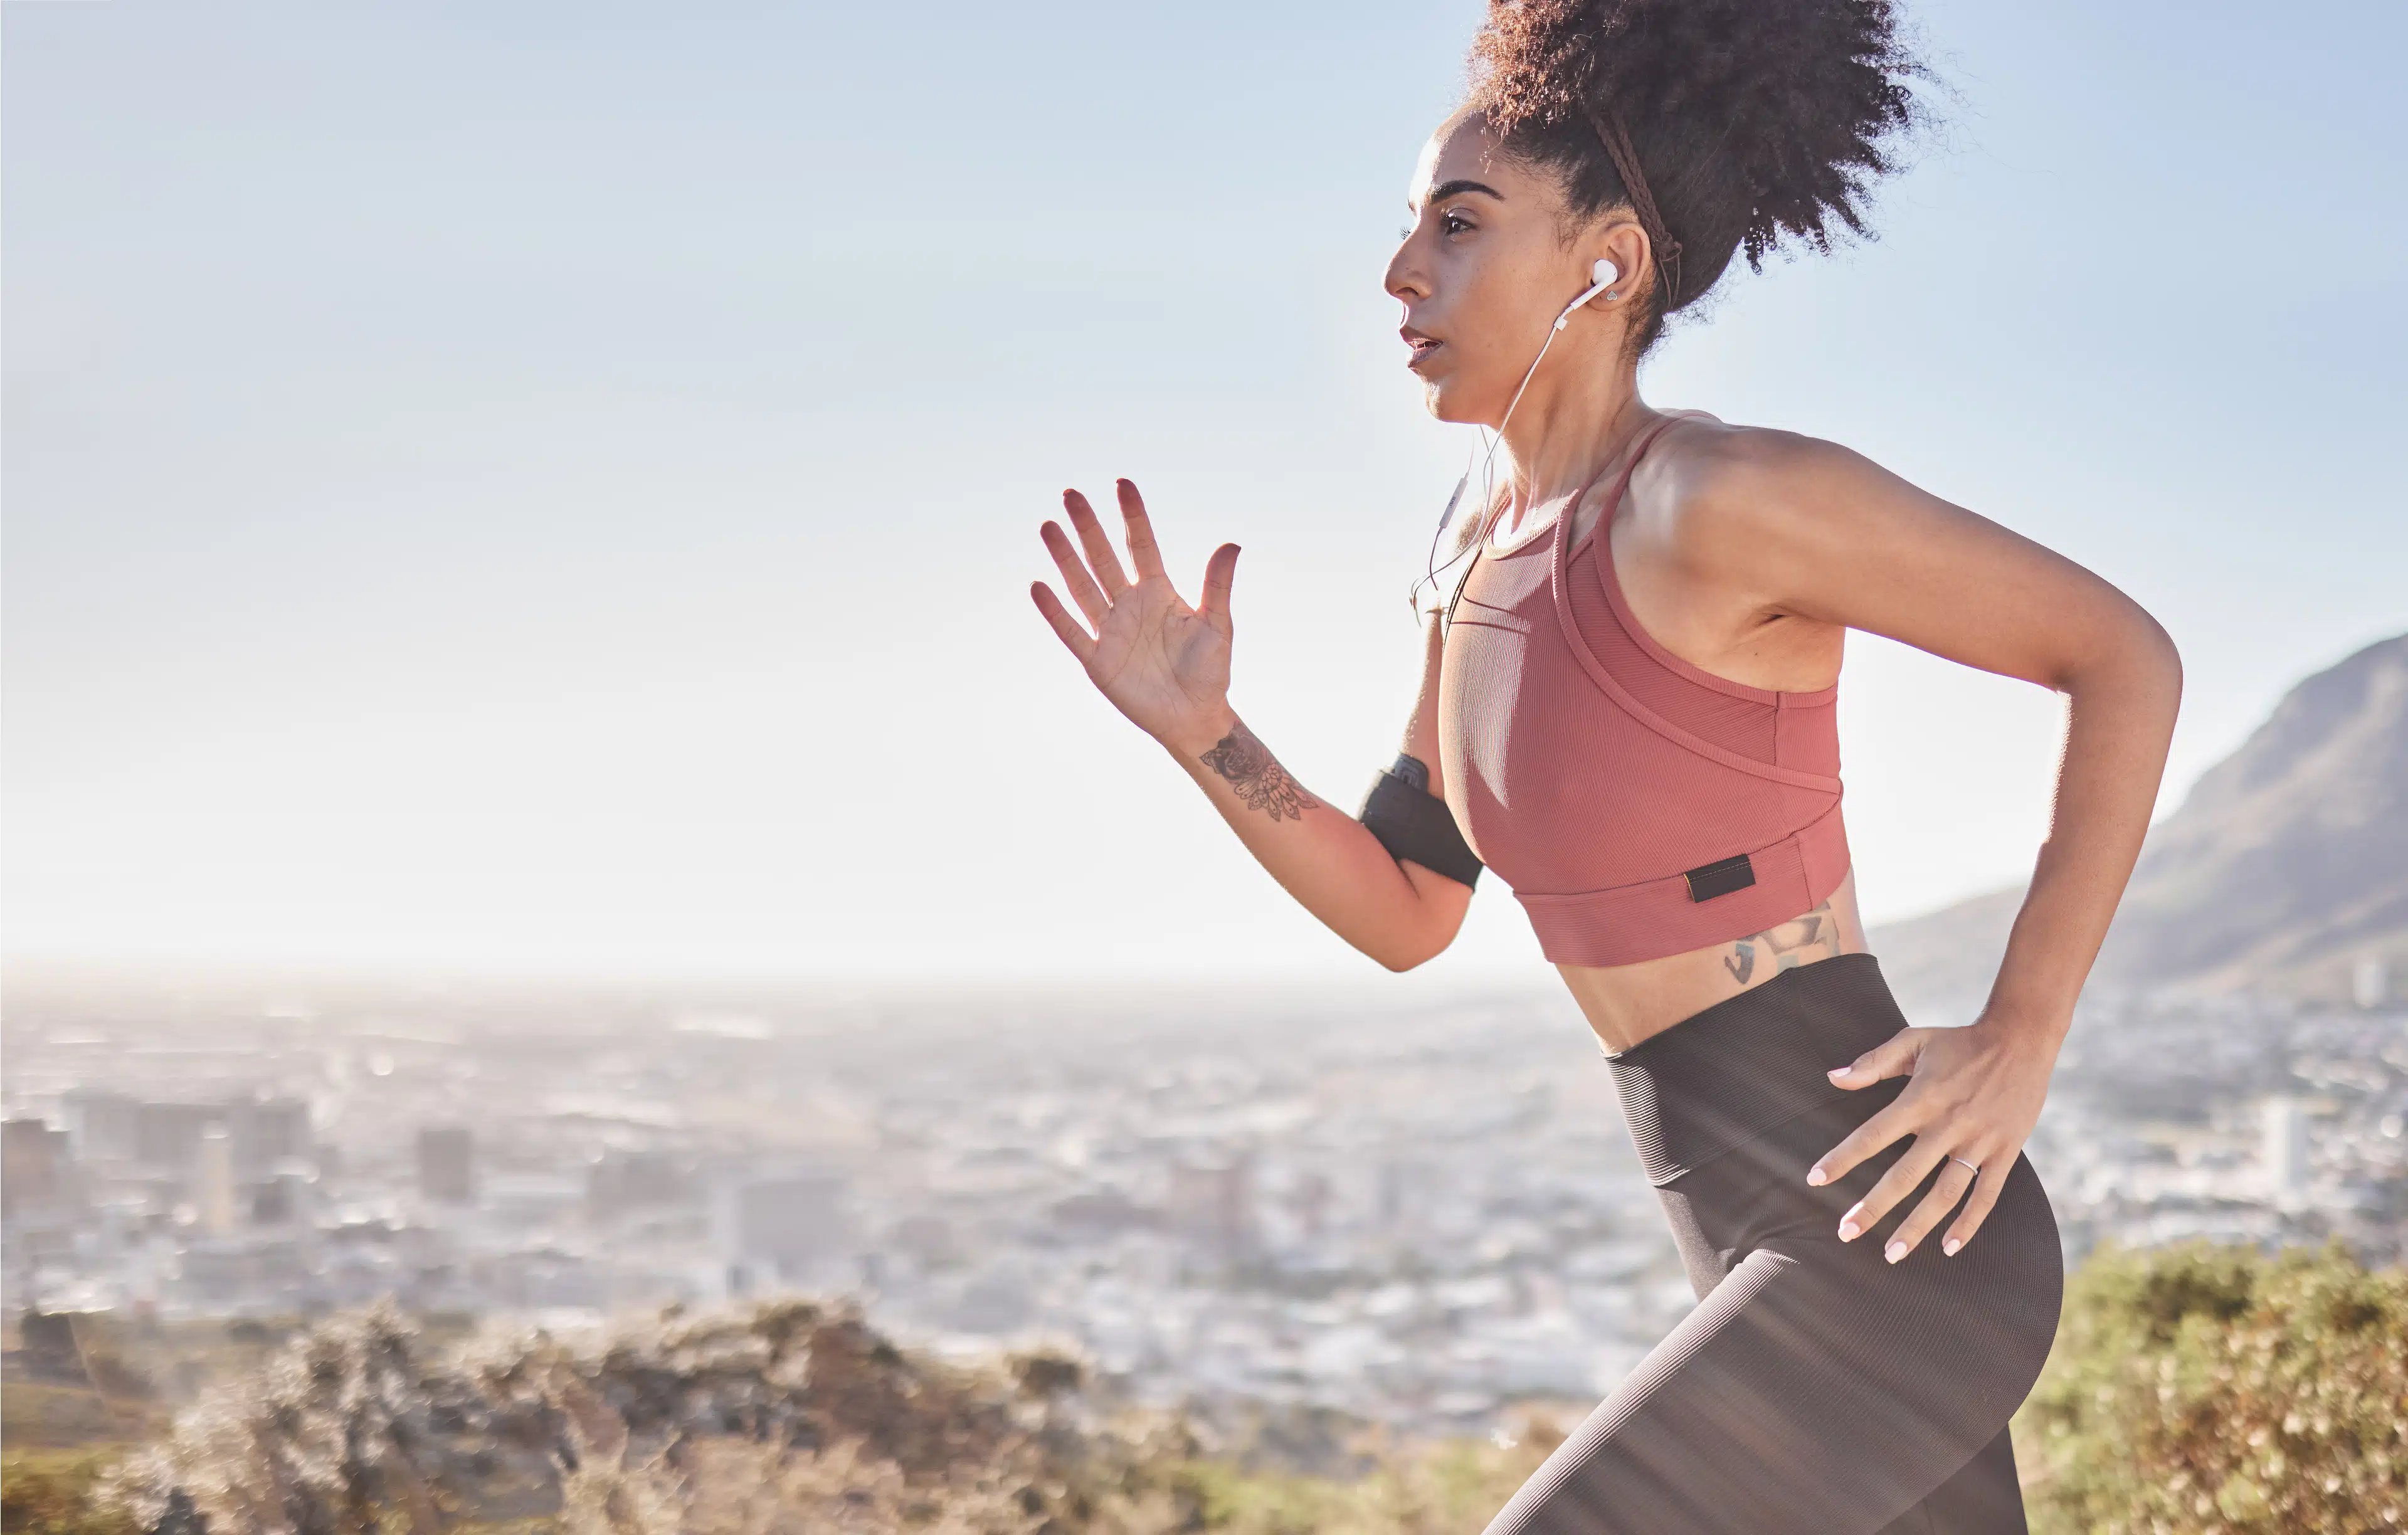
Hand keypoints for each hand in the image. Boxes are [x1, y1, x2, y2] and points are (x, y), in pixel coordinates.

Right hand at [1031, 479, 1242, 755]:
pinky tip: (1039, 586)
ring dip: (1066, 559)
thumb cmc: (1210, 670)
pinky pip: (1073, 631)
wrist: (1193, 716)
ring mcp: (1111, 630)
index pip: (1141, 545)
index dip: (1132, 516)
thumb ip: (1218, 585)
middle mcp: (1130, 605)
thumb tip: (1232, 543)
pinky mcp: (1098, 660)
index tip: (1122, 484)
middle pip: (1104, 558)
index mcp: (1158, 592)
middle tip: (1071, 493)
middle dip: (1088, 527)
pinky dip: (1056, 611)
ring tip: (1049, 527)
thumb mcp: (1217, 625)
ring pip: (1083, 587)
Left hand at [1805, 1014, 2059, 1260]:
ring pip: (1945, 1194)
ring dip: (1917, 1226)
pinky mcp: (2006, 1152)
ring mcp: (1979, 1142)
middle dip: (1874, 1206)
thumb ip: (1873, 1062)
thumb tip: (1833, 1078)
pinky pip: (1986, 1195)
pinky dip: (1968, 1224)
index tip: (1815, 1179)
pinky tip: (1948, 1247)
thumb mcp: (1914, 1041)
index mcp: (1920, 1099)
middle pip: (1905, 1175)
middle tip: (1846, 1232)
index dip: (1843, 1158)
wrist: (2023, 1038)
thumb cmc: (1960, 1041)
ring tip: (1891, 1254)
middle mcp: (1948, 1125)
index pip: (1873, 1134)